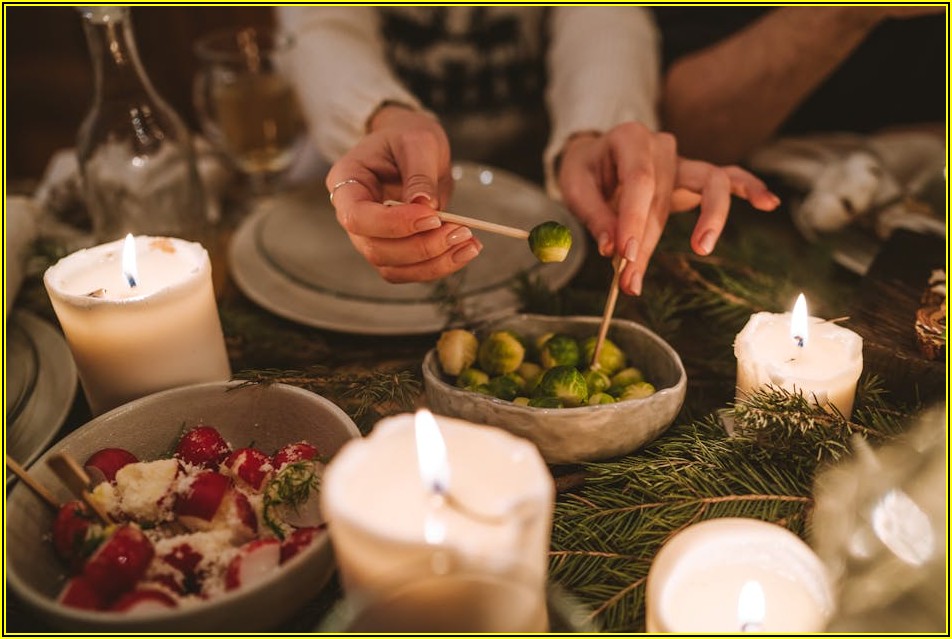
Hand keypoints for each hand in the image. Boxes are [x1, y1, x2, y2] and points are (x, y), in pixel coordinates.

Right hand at [325, 105, 481, 282]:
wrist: (411, 147)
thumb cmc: (407, 137)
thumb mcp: (418, 141)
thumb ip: (419, 174)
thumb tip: (426, 205)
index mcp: (347, 182)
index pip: (357, 216)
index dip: (392, 224)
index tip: (432, 216)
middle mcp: (352, 215)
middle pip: (376, 249)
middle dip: (421, 246)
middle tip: (460, 231)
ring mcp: (371, 236)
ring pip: (393, 268)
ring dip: (433, 263)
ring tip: (469, 243)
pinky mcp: (393, 249)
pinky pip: (410, 270)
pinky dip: (438, 266)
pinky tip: (465, 250)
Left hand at [557, 121, 779, 294]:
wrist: (597, 155)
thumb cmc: (586, 170)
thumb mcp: (575, 187)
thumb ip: (595, 216)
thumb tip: (613, 249)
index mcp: (630, 139)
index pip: (639, 182)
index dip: (634, 219)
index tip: (625, 256)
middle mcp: (662, 145)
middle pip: (664, 197)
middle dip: (648, 242)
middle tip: (630, 282)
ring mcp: (683, 160)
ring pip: (708, 185)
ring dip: (710, 217)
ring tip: (703, 246)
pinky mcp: (695, 175)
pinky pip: (728, 177)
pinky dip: (748, 188)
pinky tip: (768, 203)